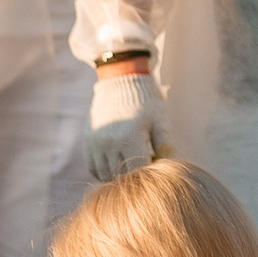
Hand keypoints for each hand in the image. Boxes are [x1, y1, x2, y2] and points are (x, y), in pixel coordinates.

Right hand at [88, 66, 170, 180]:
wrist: (121, 81)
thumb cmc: (146, 100)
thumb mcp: (160, 120)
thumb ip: (165, 144)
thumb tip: (169, 166)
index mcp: (130, 137)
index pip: (139, 169)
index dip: (148, 172)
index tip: (154, 163)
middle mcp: (109, 142)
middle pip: (121, 174)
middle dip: (134, 174)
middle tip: (144, 163)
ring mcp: (96, 143)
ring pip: (105, 174)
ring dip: (118, 175)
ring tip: (130, 164)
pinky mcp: (88, 141)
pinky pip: (93, 167)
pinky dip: (104, 171)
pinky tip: (116, 164)